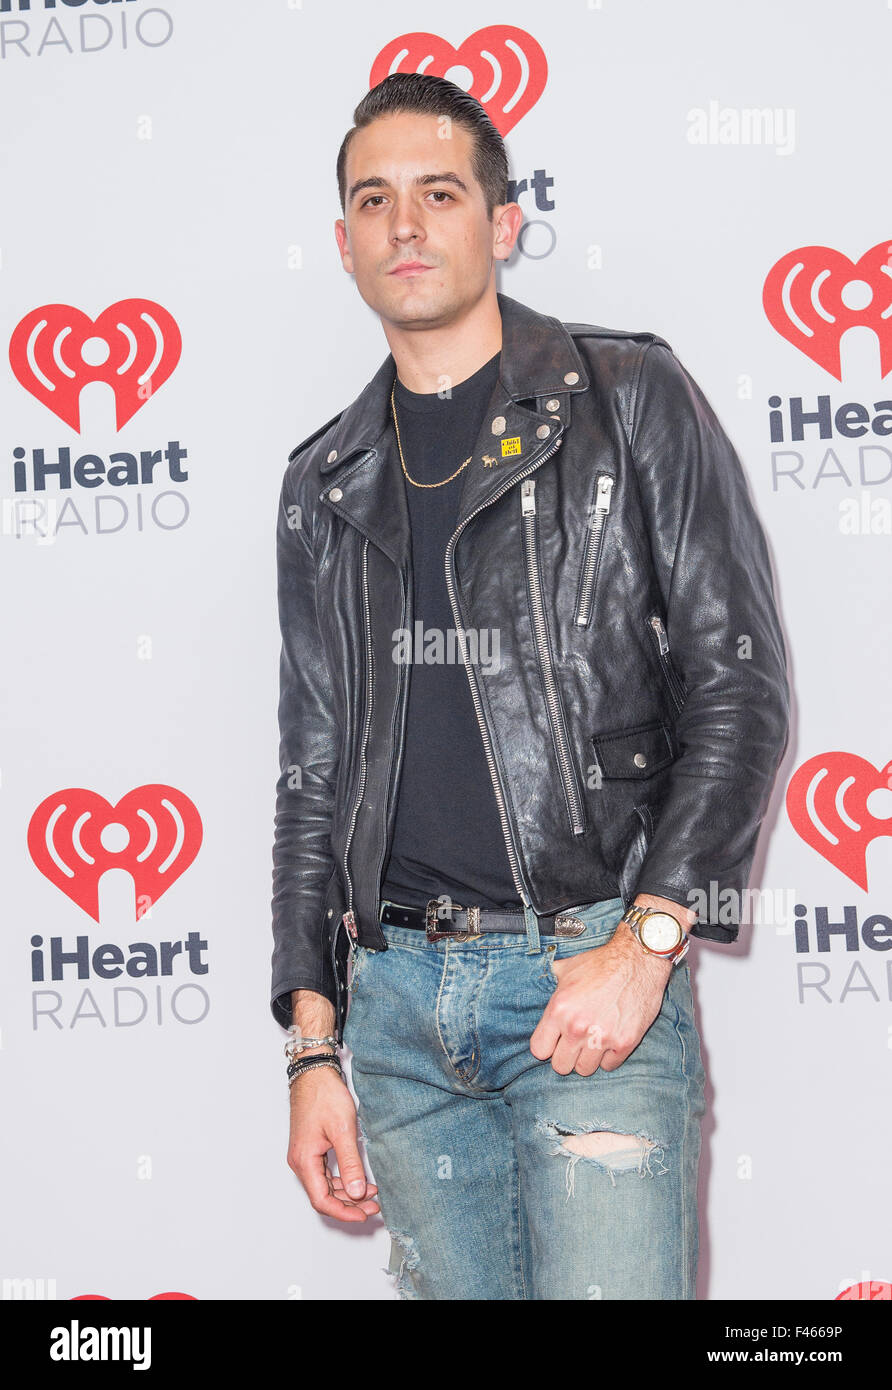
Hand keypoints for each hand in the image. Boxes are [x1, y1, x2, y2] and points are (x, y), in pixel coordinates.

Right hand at [287, 1061, 379, 1222]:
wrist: (314, 1073)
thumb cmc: (324, 1096)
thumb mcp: (343, 1130)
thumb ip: (350, 1163)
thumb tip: (357, 1192)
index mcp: (304, 1160)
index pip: (322, 1200)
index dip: (343, 1212)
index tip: (364, 1215)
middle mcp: (300, 1162)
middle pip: (323, 1196)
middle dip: (349, 1204)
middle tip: (374, 1206)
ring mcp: (304, 1155)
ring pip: (325, 1185)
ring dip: (347, 1192)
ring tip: (372, 1193)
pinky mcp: (310, 1148)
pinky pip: (325, 1173)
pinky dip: (342, 1179)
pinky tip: (359, 1179)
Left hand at [529, 894, 691, 1075]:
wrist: (638, 960)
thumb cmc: (602, 962)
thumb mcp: (567, 969)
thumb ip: (552, 986)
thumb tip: (541, 987)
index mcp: (559, 1009)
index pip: (539, 1050)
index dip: (547, 1046)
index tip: (555, 1041)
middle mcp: (577, 1027)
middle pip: (560, 1066)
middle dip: (566, 1055)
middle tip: (576, 1043)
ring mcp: (601, 1037)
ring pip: (584, 1070)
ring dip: (588, 1058)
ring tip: (594, 1041)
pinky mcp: (625, 1043)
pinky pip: (608, 1066)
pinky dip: (609, 1057)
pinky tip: (611, 1039)